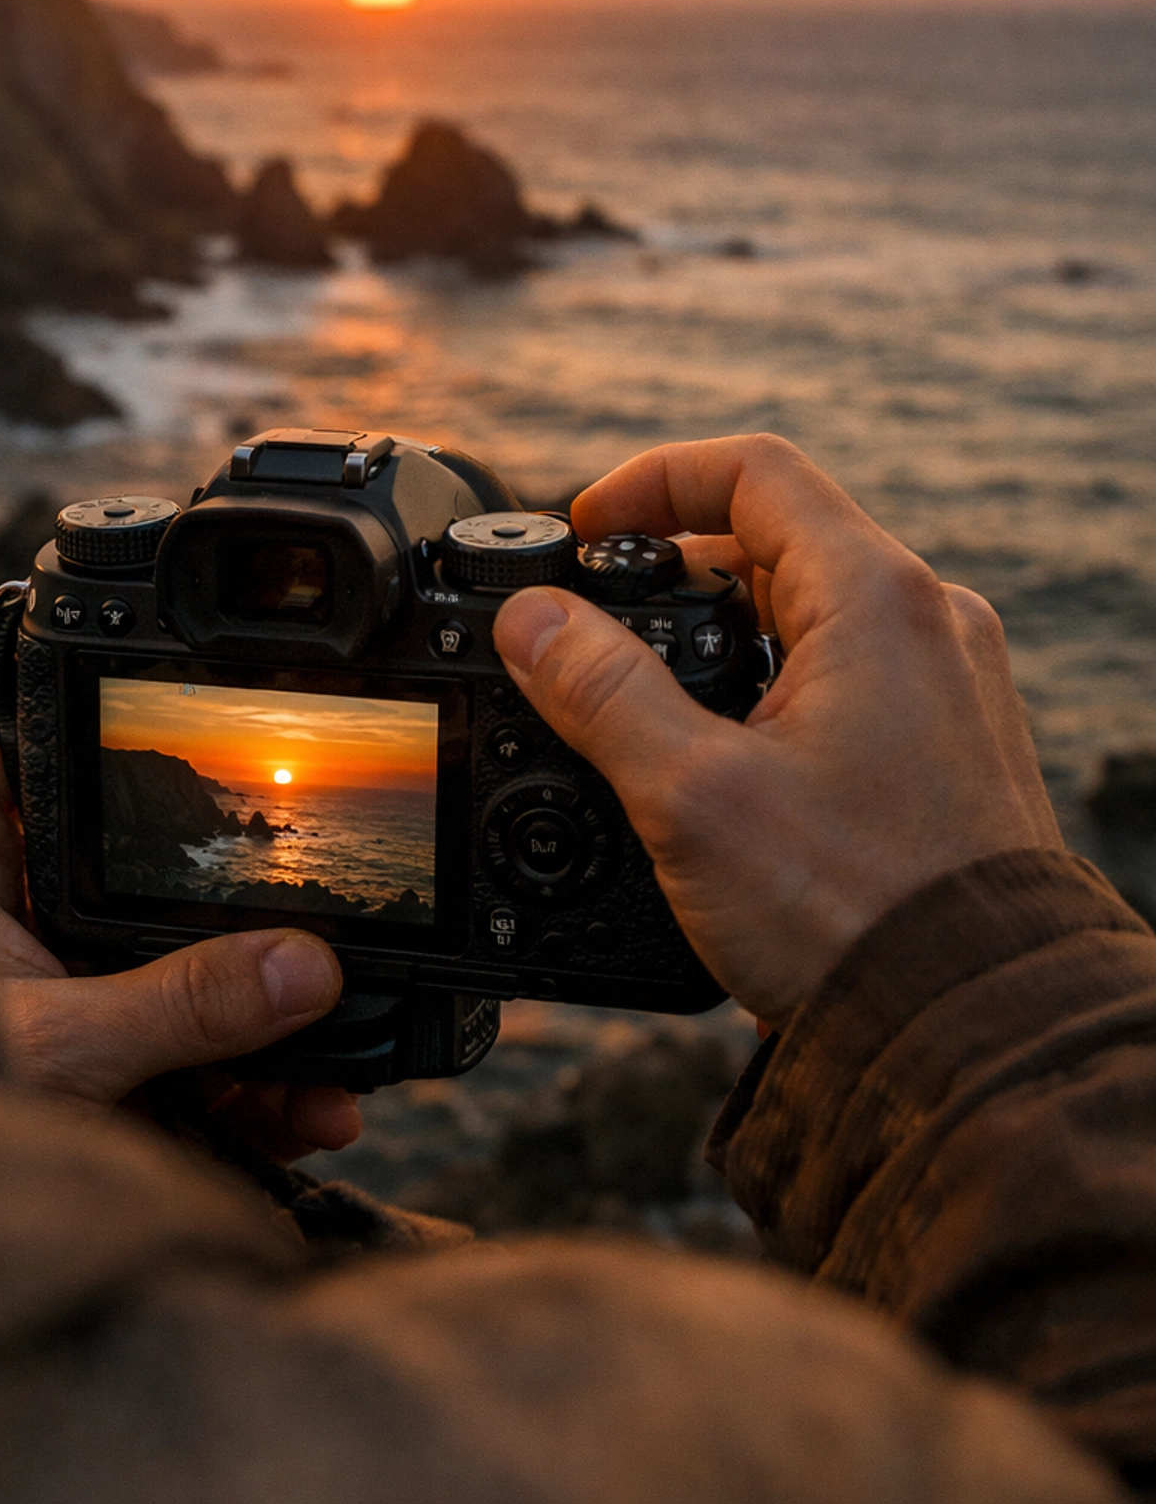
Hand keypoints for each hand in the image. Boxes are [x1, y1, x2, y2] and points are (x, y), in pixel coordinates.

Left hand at [0, 689, 362, 1159]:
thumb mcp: (58, 1047)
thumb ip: (182, 1004)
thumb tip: (304, 965)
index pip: (2, 731)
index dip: (67, 691)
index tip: (158, 679)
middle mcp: (2, 909)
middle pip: (127, 854)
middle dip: (231, 894)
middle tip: (312, 902)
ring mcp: (53, 987)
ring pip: (174, 966)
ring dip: (265, 1017)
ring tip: (334, 1060)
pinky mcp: (95, 1069)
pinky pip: (188, 1055)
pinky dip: (254, 1089)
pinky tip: (312, 1112)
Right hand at [492, 435, 1061, 1027]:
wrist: (970, 1032)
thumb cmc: (856, 915)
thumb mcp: (692, 796)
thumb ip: (601, 692)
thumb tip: (533, 621)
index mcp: (877, 598)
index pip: (753, 471)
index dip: (651, 481)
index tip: (584, 532)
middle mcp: (930, 623)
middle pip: (778, 542)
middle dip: (672, 572)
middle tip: (594, 630)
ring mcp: (947, 688)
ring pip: (809, 616)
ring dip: (715, 639)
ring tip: (642, 710)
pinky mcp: (947, 753)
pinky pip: (845, 681)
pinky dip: (767, 693)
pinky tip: (716, 768)